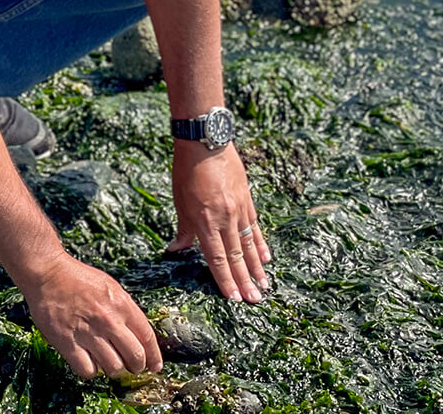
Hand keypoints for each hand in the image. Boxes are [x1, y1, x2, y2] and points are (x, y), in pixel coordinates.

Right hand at [22, 253, 163, 378]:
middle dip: (137, 366)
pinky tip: (89, 361)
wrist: (48, 274)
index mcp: (121, 304)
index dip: (154, 356)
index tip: (155, 366)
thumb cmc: (78, 278)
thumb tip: (138, 334)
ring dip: (114, 369)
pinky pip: (88, 370)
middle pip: (135, 357)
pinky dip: (91, 371)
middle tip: (132, 367)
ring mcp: (88, 332)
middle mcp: (108, 320)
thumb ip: (125, 309)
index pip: (147, 337)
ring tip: (108, 363)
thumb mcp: (110, 287)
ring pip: (113, 367)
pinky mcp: (67, 342)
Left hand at [167, 141, 271, 302]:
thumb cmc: (187, 171)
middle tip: (255, 301)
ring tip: (265, 286)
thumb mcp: (180, 201)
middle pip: (236, 256)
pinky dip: (261, 243)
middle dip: (245, 281)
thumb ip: (184, 229)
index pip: (216, 258)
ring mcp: (239, 209)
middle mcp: (224, 218)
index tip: (233, 298)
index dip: (225, 280)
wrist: (206, 142)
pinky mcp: (247, 199)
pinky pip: (255, 226)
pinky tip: (266, 258)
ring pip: (249, 244)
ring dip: (257, 268)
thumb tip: (176, 249)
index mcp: (205, 220)